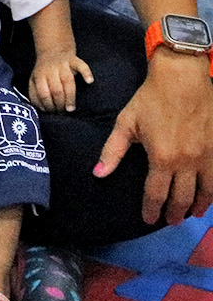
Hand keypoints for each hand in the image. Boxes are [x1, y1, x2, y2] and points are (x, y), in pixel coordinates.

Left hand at [27, 51, 93, 111]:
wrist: (53, 50)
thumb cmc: (44, 71)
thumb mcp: (34, 80)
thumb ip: (34, 94)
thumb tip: (41, 109)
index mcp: (39, 75)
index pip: (43, 92)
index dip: (48, 104)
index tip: (52, 113)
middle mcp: (51, 69)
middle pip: (56, 89)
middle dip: (59, 104)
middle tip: (62, 113)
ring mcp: (63, 64)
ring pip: (68, 81)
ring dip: (70, 97)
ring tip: (71, 109)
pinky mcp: (74, 60)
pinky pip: (81, 65)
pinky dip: (86, 73)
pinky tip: (89, 81)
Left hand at [95, 51, 212, 223]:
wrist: (182, 79)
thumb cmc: (150, 99)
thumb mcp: (125, 124)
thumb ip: (113, 151)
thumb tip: (99, 174)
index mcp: (162, 158)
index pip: (156, 194)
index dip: (151, 210)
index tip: (148, 219)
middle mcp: (187, 162)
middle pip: (182, 198)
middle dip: (175, 213)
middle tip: (171, 221)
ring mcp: (207, 157)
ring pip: (206, 192)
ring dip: (197, 206)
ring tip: (191, 214)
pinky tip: (209, 197)